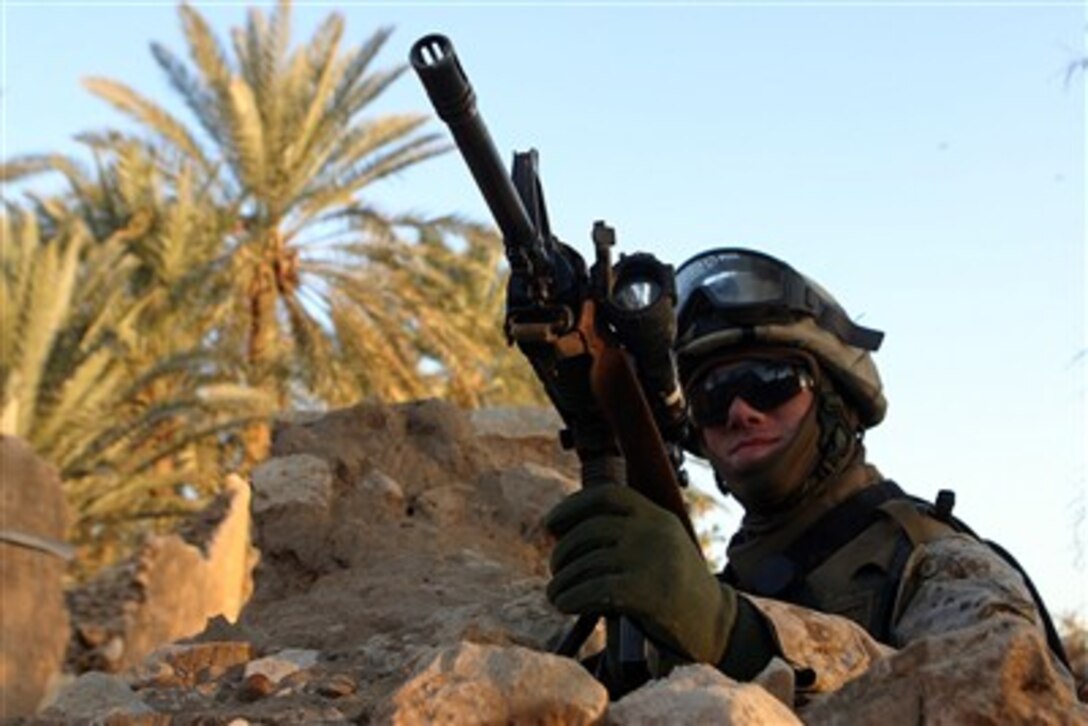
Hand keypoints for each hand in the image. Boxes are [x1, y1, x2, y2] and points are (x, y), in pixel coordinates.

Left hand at [544, 484, 737, 663]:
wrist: (717, 624)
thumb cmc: (676, 586)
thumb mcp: (659, 545)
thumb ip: (624, 533)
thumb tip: (565, 533)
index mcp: (657, 516)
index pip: (607, 496)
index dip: (572, 506)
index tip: (551, 524)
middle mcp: (654, 531)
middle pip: (590, 531)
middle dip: (563, 551)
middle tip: (555, 569)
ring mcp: (652, 560)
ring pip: (588, 563)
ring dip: (562, 580)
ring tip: (556, 593)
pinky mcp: (648, 592)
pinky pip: (595, 590)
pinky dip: (571, 597)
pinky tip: (564, 605)